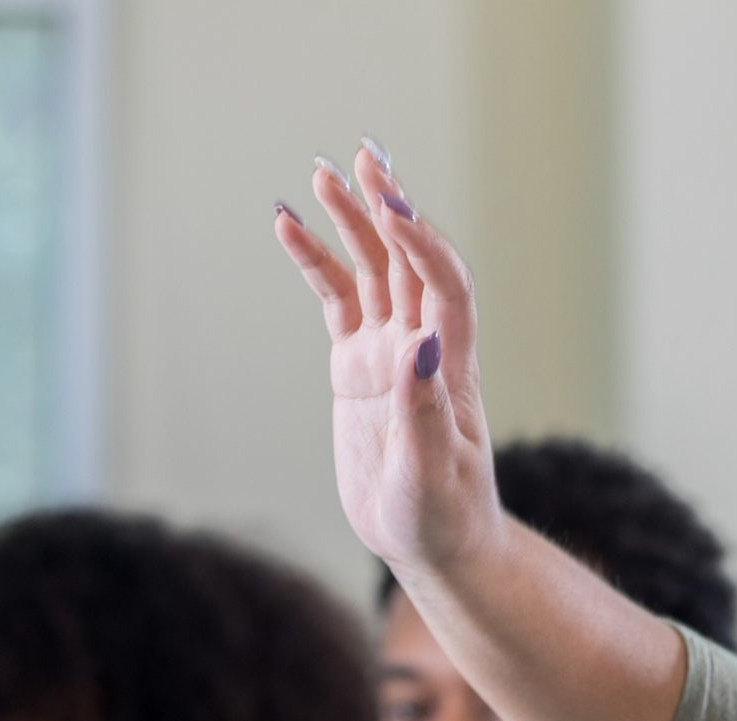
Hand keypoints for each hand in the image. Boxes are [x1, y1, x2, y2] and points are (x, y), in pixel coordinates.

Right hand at [272, 144, 503, 577]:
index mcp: (449, 371)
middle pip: (409, 262)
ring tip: (322, 175)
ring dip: (352, 222)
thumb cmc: (444, 518)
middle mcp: (422, 350)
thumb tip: (420, 346)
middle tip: (363, 158)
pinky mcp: (357, 369)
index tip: (393, 211)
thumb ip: (424, 412)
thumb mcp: (431, 474)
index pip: (444, 289)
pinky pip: (336, 302)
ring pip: (371, 272)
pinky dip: (315, 263)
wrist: (435, 545)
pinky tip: (287, 225)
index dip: (423, 247)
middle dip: (388, 209)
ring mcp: (388, 355)